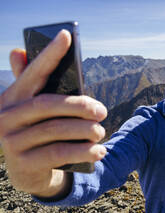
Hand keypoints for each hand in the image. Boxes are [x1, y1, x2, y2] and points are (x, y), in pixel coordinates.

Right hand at [0, 30, 106, 197]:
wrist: (30, 173)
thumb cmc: (40, 132)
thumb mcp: (37, 111)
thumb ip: (34, 86)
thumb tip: (18, 51)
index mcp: (11, 98)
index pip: (32, 73)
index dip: (49, 55)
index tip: (66, 35)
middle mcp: (5, 118)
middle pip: (48, 104)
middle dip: (80, 106)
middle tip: (102, 111)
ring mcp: (12, 142)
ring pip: (56, 130)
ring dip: (86, 130)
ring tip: (101, 132)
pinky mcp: (24, 164)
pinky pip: (60, 153)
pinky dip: (84, 151)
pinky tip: (99, 151)